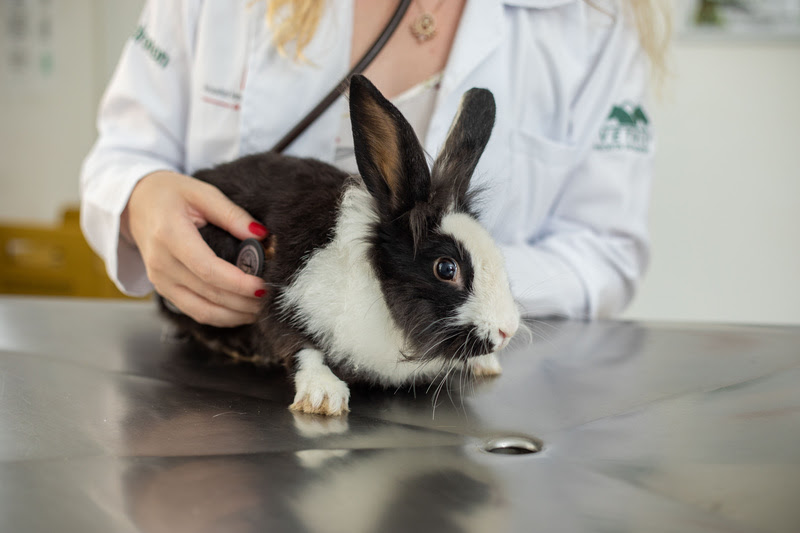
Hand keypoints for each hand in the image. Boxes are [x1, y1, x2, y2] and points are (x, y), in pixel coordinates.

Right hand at [125, 170, 268, 326]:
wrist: (134, 202)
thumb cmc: (170, 194)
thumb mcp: (202, 192)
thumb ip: (232, 214)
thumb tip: (261, 234)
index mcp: (169, 235)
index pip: (208, 269)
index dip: (238, 283)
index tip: (264, 285)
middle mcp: (161, 264)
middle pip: (209, 293)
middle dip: (244, 301)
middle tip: (272, 298)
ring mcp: (160, 280)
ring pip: (202, 311)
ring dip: (235, 315)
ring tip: (262, 309)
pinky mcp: (163, 290)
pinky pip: (195, 311)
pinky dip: (221, 317)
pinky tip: (242, 312)